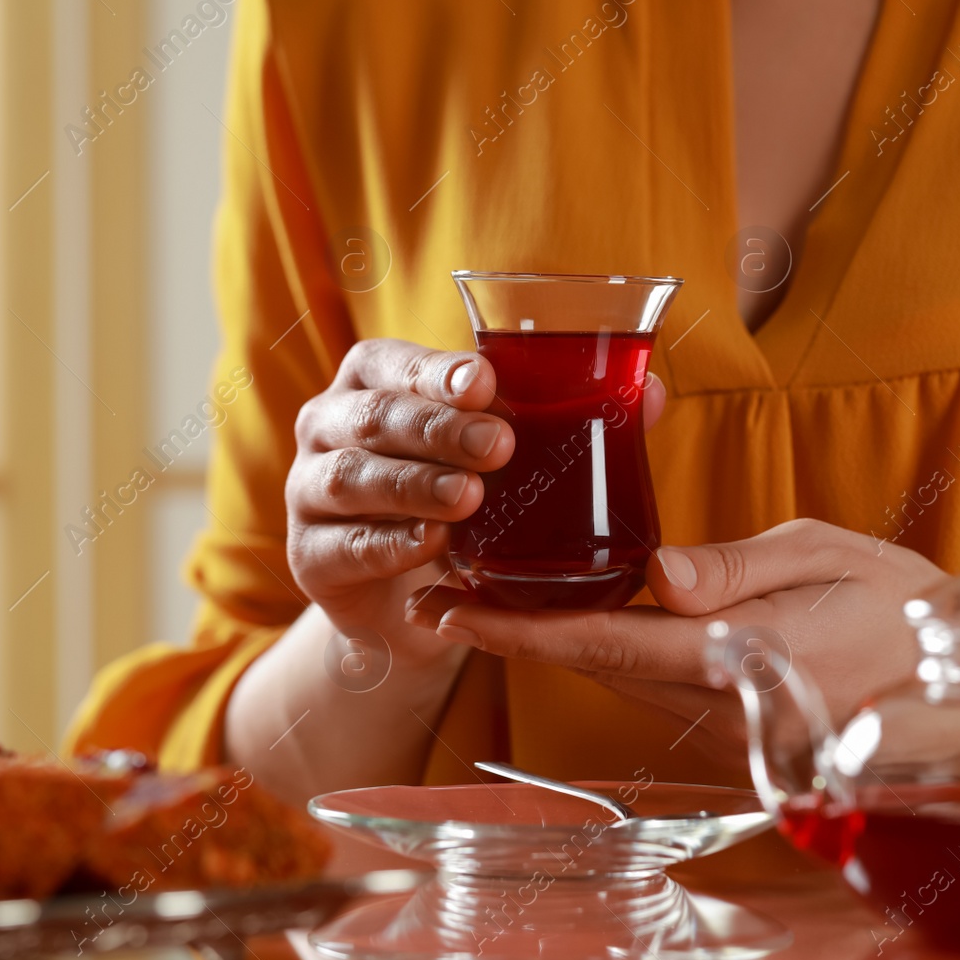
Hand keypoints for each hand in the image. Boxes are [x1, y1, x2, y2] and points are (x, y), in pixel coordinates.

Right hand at [286, 337, 667, 646]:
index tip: (485, 382)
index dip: (436, 371)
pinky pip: (344, 547)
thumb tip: (650, 391)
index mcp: (373, 382)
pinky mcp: (309, 558)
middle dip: (437, 428)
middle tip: (500, 446)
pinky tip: (432, 547)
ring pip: (353, 478)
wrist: (407, 598)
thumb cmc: (462, 502)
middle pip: (374, 417)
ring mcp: (309, 492)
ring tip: (471, 499)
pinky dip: (389, 545)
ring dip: (414, 485)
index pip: (392, 361)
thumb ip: (571, 420)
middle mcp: (329, 426)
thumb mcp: (508, 459)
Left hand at [404, 518, 942, 760]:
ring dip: (552, 643)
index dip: (520, 630)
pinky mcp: (726, 741)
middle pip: (593, 665)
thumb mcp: (828, 557)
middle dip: (514, 630)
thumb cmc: (899, 609)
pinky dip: (604, 656)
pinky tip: (578, 620)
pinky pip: (649, 693)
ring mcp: (719, 734)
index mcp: (737, 656)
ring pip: (615, 681)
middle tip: (443, 587)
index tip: (451, 610)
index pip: (606, 642)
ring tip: (487, 595)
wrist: (950, 689)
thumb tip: (660, 575)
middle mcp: (715, 708)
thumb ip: (739, 566)